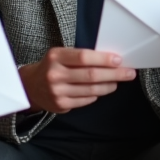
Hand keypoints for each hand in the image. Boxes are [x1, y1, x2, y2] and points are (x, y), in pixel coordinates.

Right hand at [19, 47, 135, 113]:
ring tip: (118, 82)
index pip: (84, 57)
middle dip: (114, 74)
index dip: (104, 59)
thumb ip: (81, 57)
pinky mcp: (60, 105)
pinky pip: (85, 100)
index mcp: (56, 56)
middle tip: (129, 73)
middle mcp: (55, 74)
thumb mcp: (61, 55)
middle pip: (91, 75)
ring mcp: (57, 91)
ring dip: (109, 86)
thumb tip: (111, 59)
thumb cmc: (52, 66)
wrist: (30, 86)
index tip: (119, 60)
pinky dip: (97, 95)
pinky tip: (102, 90)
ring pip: (91, 90)